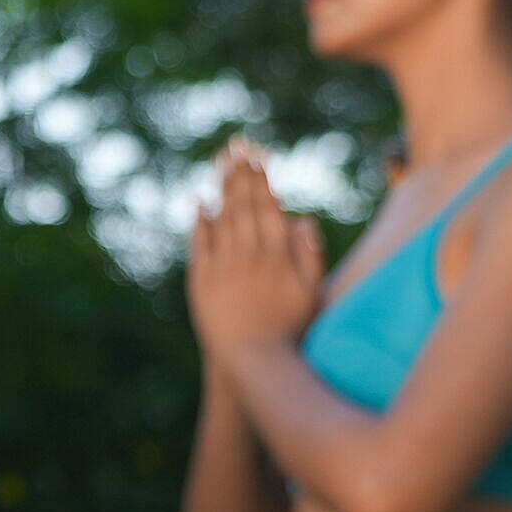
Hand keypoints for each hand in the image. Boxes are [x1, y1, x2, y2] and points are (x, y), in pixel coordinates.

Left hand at [187, 136, 325, 365]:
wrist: (253, 363)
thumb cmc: (289, 330)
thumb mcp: (312, 293)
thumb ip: (310, 255)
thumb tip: (303, 219)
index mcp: (277, 255)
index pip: (268, 207)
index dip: (262, 180)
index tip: (258, 158)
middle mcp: (248, 257)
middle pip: (243, 206)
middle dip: (240, 175)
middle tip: (236, 148)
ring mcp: (222, 269)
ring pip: (222, 220)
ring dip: (221, 190)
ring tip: (222, 164)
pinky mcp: (201, 284)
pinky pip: (200, 246)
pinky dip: (199, 223)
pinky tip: (200, 204)